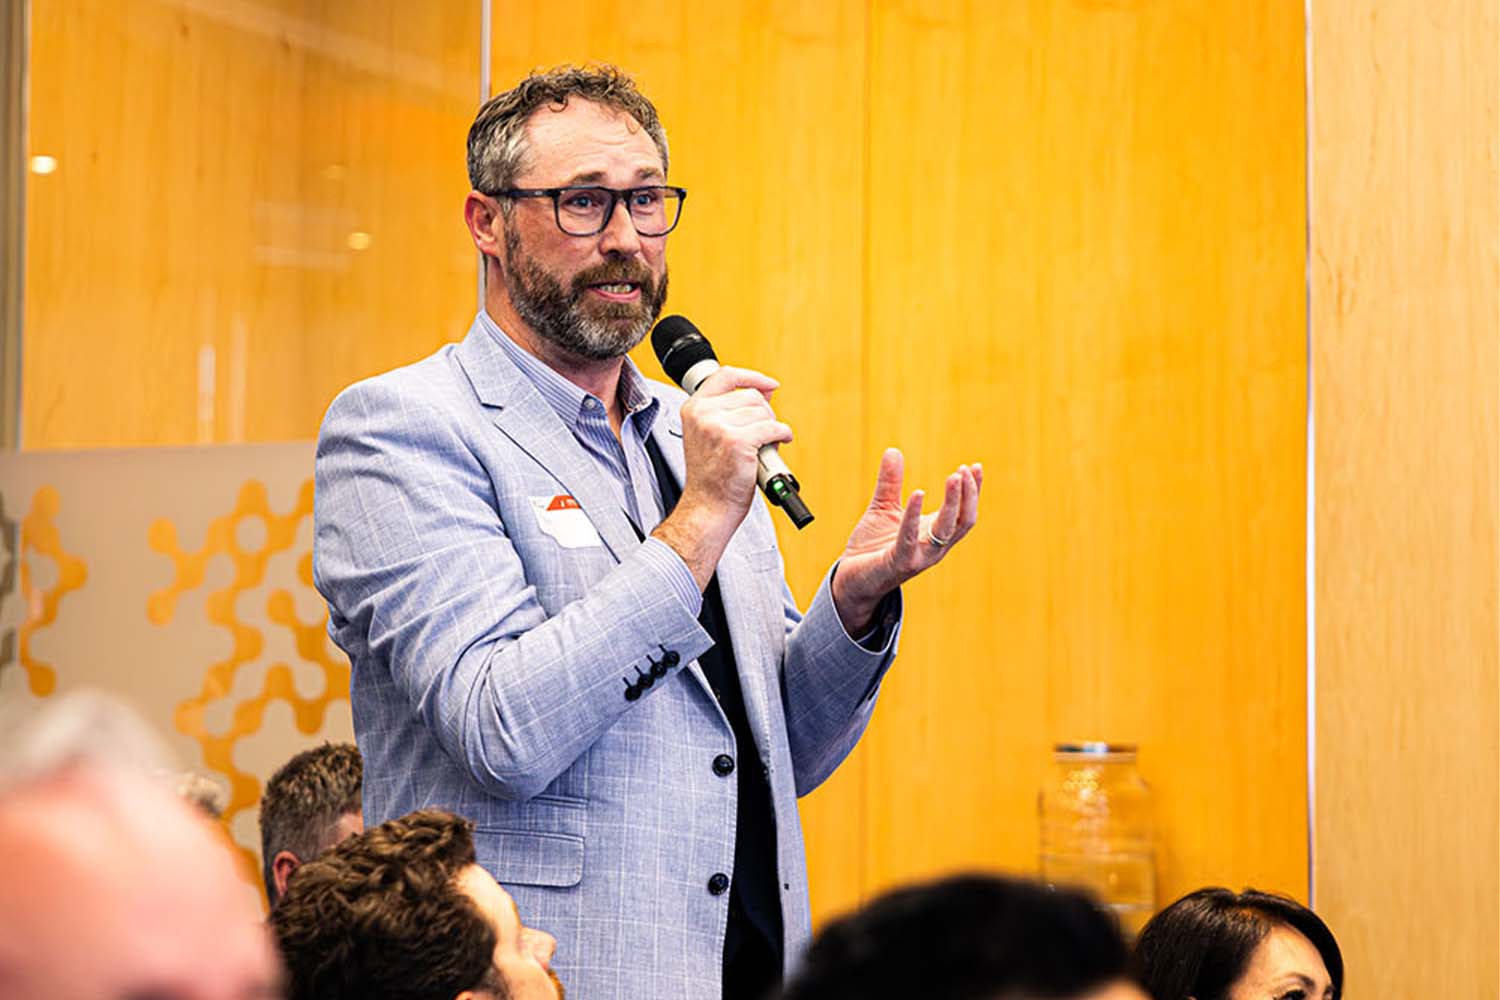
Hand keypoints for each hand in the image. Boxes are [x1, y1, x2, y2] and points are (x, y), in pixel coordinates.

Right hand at [652, 367, 793, 589]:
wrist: (708, 506)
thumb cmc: (712, 476)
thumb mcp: (708, 434)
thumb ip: (728, 411)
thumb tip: (764, 392)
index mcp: (693, 409)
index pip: (726, 376)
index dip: (752, 377)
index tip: (769, 384)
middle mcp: (703, 414)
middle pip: (751, 396)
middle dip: (764, 413)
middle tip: (763, 434)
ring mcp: (719, 427)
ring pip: (764, 412)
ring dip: (772, 427)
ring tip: (765, 445)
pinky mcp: (738, 442)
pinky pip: (773, 428)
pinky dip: (782, 435)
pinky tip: (779, 443)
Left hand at [831, 448, 982, 633]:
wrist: (850, 579)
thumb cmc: (871, 547)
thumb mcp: (882, 508)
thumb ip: (890, 483)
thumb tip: (893, 450)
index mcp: (933, 534)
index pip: (964, 512)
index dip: (973, 490)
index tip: (975, 465)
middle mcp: (933, 547)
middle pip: (963, 521)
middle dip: (968, 495)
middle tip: (964, 470)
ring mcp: (918, 557)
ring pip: (946, 530)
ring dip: (954, 503)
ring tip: (954, 477)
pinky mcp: (898, 562)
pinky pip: (909, 538)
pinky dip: (914, 514)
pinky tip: (918, 493)